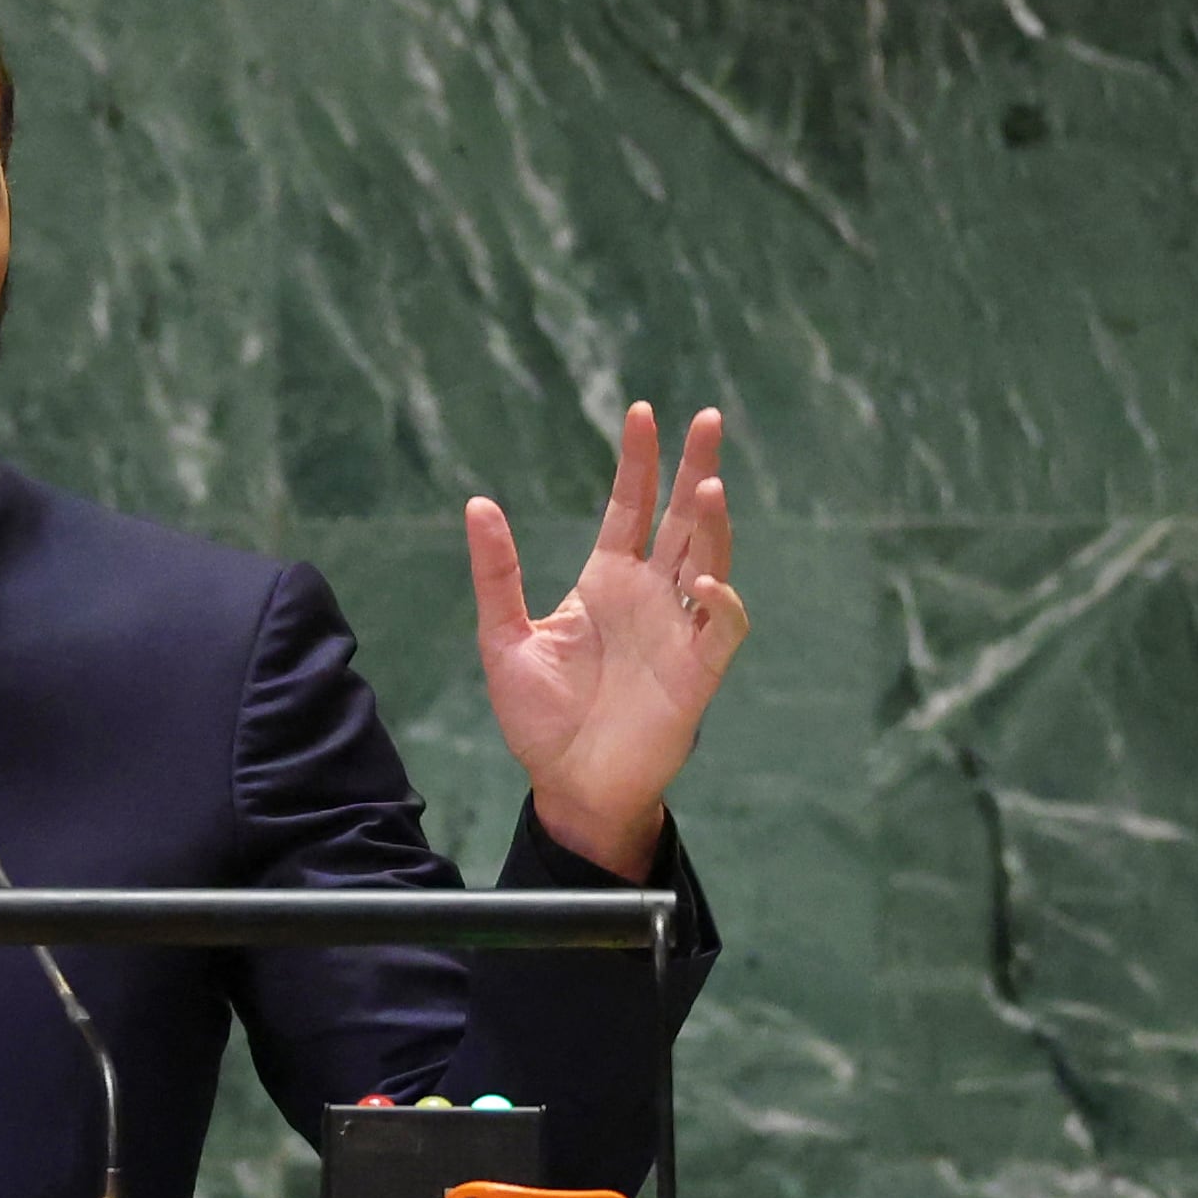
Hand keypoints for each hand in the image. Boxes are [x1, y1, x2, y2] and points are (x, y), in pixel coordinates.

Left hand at [466, 402, 747, 879]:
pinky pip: (720, 627)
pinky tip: (701, 580)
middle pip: (683, 519)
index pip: (630, 508)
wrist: (567, 784)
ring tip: (710, 484)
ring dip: (715, 524)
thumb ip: (497, 574)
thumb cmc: (538, 718)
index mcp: (605, 582)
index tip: (642, 413)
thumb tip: (477, 503)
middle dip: (696, 468)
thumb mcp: (503, 638)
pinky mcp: (697, 672)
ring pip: (710, 559)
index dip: (639, 462)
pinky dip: (718, 601)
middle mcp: (649, 597)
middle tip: (707, 418)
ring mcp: (677, 630)